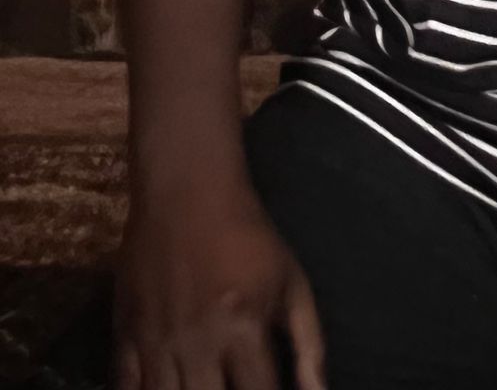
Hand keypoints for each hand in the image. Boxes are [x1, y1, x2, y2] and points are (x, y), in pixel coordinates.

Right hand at [112, 181, 326, 389]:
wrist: (187, 191)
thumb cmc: (247, 236)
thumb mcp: (291, 280)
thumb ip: (309, 343)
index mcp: (244, 328)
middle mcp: (198, 343)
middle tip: (233, 389)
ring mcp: (156, 342)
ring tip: (203, 388)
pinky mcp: (123, 336)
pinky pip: (125, 388)